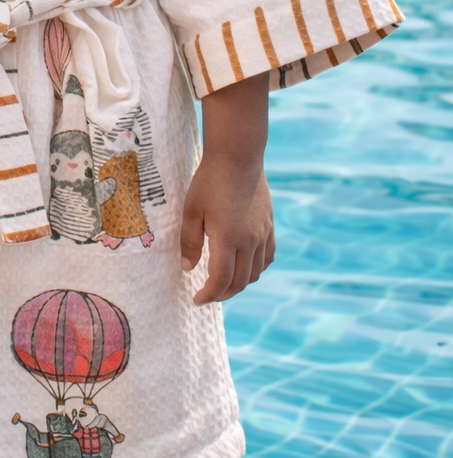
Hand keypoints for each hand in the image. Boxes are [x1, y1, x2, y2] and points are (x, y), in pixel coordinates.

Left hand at [180, 153, 275, 304]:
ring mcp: (262, 234)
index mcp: (228, 238)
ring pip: (255, 272)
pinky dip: (256, 269)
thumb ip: (189, 242)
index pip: (221, 280)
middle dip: (222, 294)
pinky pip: (267, 258)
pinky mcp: (269, 226)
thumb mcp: (191, 210)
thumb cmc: (209, 181)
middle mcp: (249, 241)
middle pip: (239, 281)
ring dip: (239, 283)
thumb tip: (188, 269)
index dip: (209, 295)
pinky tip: (244, 267)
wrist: (238, 157)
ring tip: (222, 283)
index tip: (197, 300)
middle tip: (206, 295)